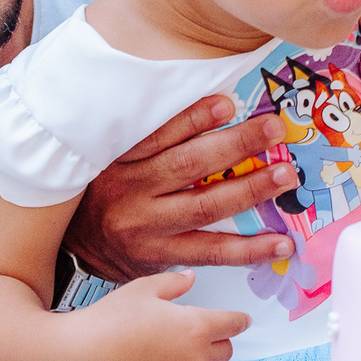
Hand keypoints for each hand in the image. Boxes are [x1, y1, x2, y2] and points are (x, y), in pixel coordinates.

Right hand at [64, 95, 297, 282]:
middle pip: (189, 165)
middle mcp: (132, 191)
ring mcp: (148, 228)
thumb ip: (152, 137)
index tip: (229, 103)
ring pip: (205, 206)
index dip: (195, 117)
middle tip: (274, 130)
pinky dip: (249, 249)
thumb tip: (215, 106)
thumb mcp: (113, 156)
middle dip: (236, 145)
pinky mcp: (161, 257)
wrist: (76, 245)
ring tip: (284, 176)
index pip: (159, 133)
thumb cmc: (107, 191)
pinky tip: (279, 241)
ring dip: (250, 190)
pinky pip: (211, 252)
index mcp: (119, 158)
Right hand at [74, 271, 248, 360]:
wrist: (80, 357)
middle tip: (202, 330)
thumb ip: (174, 283)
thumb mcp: (144, 288)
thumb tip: (191, 279)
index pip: (233, 325)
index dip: (239, 320)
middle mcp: (197, 359)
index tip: (241, 319)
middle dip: (219, 339)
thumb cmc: (111, 319)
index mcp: (197, 328)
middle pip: (226, 351)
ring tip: (183, 349)